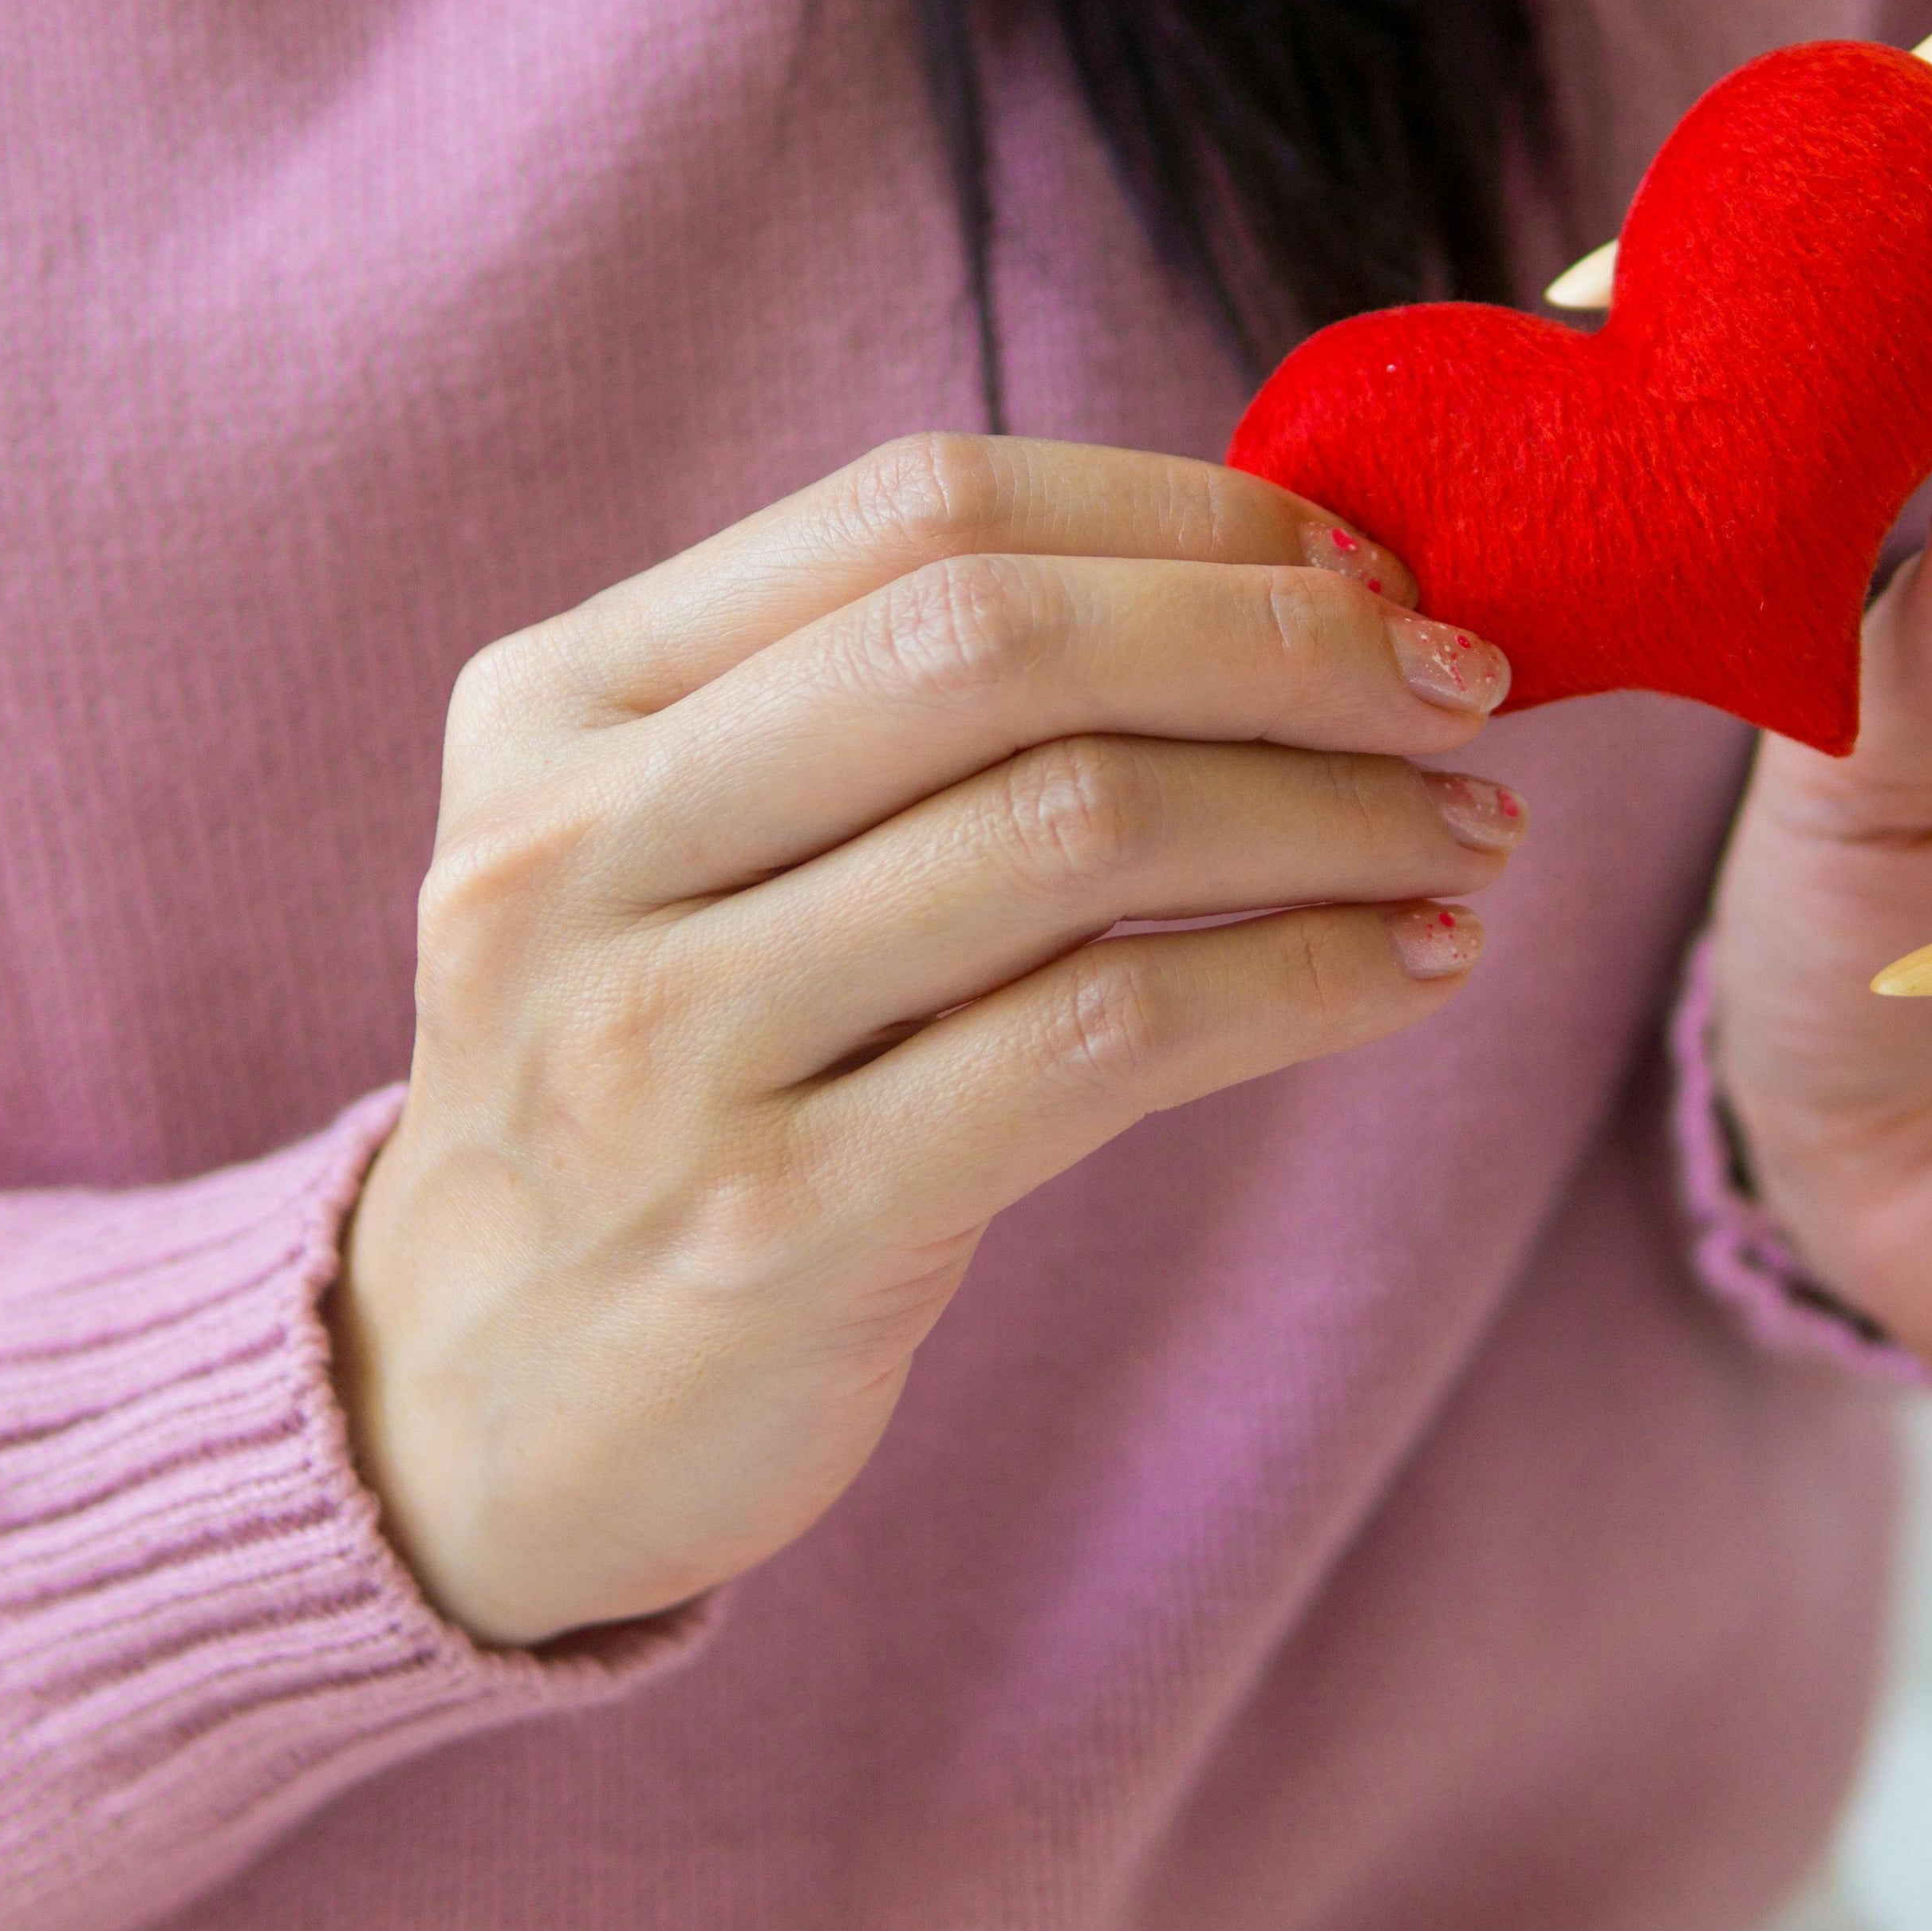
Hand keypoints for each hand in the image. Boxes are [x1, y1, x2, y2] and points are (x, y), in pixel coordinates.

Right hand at [336, 437, 1520, 1644]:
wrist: (462, 1421)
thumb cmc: (660, 1084)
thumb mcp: (684, 848)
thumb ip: (890, 704)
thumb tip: (1277, 574)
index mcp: (558, 700)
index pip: (917, 508)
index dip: (1180, 511)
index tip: (1367, 561)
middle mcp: (580, 848)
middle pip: (999, 642)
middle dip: (1282, 639)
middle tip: (1469, 687)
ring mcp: (663, 1042)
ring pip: (1073, 828)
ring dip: (1332, 812)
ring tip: (1469, 836)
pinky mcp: (775, 1227)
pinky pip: (1102, 1041)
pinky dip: (1301, 981)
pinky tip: (1410, 973)